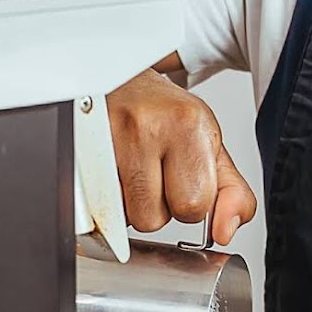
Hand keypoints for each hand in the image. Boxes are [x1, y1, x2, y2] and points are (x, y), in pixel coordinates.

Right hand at [108, 69, 258, 242]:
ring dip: (129, 204)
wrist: (125, 80)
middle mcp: (146, 126)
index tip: (182, 179)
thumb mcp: (211, 147)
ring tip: (133, 170)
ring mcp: (107, 136)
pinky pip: (94, 206)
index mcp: (188, 125)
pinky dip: (106, 197)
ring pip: (121, 217)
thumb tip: (225, 231)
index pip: (193, 206)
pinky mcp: (79, 148)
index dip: (189, 203)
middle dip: (156, 207)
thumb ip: (231, 193)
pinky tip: (113, 171)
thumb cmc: (166, 115)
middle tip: (155, 174)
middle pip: (151, 219)